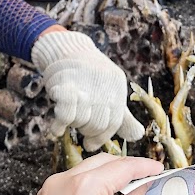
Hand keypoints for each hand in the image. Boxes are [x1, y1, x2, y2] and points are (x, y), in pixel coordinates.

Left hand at [11, 154, 163, 194]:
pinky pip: (71, 183)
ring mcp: (48, 191)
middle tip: (146, 177)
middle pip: (102, 162)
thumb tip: (141, 185)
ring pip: (86, 170)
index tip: (157, 168)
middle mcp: (62, 182)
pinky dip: (90, 184)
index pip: (121, 167)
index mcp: (83, 188)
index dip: (143, 166)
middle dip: (125, 167)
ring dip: (107, 174)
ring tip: (128, 189)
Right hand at [31, 30, 145, 150]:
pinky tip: (57, 129)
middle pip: (98, 123)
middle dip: (87, 131)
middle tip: (80, 127)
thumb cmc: (92, 77)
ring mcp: (84, 83)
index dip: (102, 137)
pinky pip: (65, 112)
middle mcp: (104, 84)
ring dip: (73, 124)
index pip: (115, 121)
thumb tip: (137, 136)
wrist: (68, 49)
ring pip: (81, 119)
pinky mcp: (64, 82)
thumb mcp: (111, 93)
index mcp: (117, 87)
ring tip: (70, 117)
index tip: (90, 145)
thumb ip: (122, 117)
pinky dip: (60, 125)